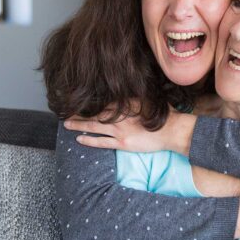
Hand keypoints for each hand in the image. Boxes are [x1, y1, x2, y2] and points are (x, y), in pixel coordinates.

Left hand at [63, 103, 195, 154]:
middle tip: (66, 112)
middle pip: (95, 113)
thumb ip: (135, 99)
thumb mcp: (149, 101)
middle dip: (79, 113)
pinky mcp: (122, 143)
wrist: (173, 130)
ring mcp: (120, 130)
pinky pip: (102, 142)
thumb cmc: (165, 115)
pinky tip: (79, 139)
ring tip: (66, 124)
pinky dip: (89, 140)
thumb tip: (125, 96)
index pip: (104, 103)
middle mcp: (120, 116)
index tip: (79, 102)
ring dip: (79, 125)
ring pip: (94, 127)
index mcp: (127, 104)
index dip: (90, 103)